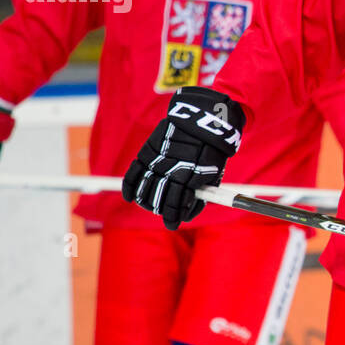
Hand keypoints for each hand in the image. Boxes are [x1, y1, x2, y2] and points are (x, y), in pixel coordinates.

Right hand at [122, 87, 243, 229]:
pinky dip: (130, 187)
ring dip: (147, 201)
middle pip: (159, 199)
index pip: (176, 205)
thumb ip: (202, 192)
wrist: (202, 120)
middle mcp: (171, 170)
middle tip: (164, 214)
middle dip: (162, 211)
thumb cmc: (211, 149)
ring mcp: (157, 161)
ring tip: (150, 206)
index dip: (173, 217)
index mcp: (189, 177)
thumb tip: (191, 212)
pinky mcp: (148, 152)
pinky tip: (130, 198)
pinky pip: (134, 172)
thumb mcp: (213, 172)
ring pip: (145, 189)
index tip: (173, 224)